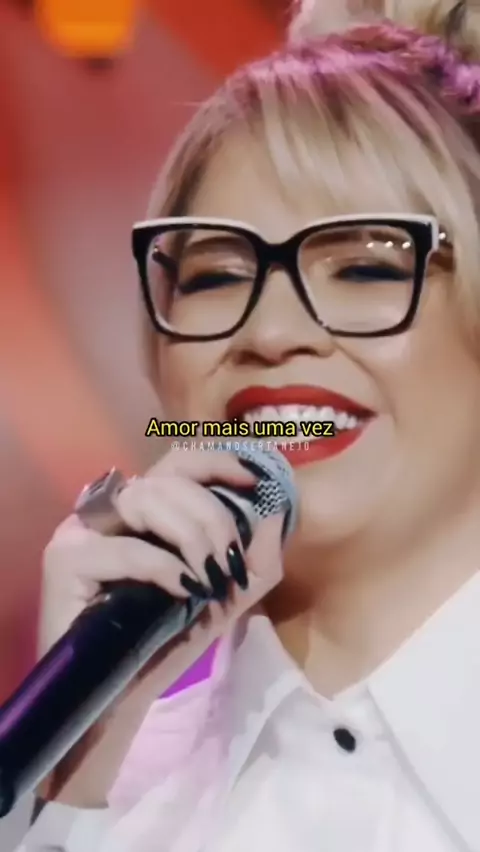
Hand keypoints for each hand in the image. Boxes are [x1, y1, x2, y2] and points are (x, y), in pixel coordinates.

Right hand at [37, 448, 284, 805]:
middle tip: (230, 562)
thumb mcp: (225, 597)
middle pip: (166, 479)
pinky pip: (124, 548)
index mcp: (143, 512)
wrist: (118, 698)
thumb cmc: (166, 641)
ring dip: (191, 535)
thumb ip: (255, 558)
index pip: (176, 463)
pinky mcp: (64, 560)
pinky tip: (184, 591)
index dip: (216, 463)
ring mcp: (80, 530)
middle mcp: (109, 511)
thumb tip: (277, 511)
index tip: (252, 480)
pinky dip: (163, 567)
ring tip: (208, 579)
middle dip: (211, 515)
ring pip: (145, 499)